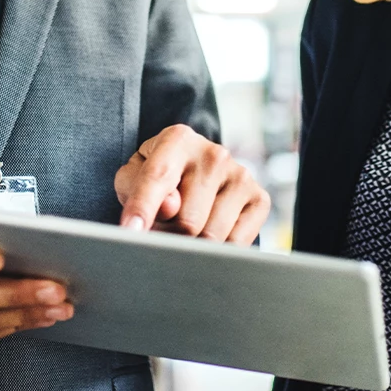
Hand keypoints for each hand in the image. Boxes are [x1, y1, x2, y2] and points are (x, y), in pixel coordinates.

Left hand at [112, 124, 268, 243]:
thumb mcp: (133, 178)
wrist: (196, 170)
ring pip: (212, 237)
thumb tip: (170, 207)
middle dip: (169, 235)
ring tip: (185, 229)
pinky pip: (237, 244)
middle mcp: (214, 154)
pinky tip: (209, 234)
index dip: (142, 208)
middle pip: (186, 221)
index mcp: (177, 140)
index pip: (158, 178)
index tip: (130, 232)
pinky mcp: (260, 199)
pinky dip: (218, 251)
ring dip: (193, 245)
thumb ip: (137, 190)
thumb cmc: (158, 178)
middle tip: (162, 228)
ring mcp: (241, 175)